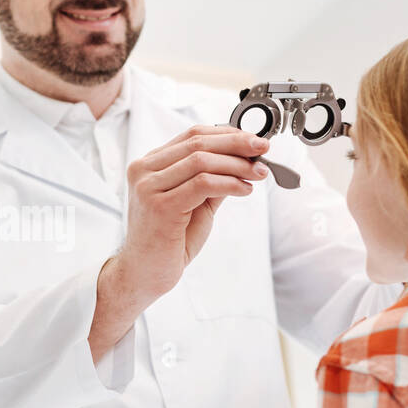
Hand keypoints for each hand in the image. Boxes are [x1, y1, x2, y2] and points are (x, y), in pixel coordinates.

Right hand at [115, 124, 269, 304]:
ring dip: (237, 165)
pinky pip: (203, 184)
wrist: (145, 274)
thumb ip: (213, 180)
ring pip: (202, 161)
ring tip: (259, 174)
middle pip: (198, 143)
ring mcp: (148, 187)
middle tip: (263, 149)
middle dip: (237, 144)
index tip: (253, 140)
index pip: (192, 135)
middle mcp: (143, 171)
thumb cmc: (168, 241)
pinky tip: (244, 190)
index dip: (227, 134)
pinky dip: (230, 183)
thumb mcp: (195, 203)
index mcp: (149, 165)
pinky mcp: (160, 206)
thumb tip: (245, 158)